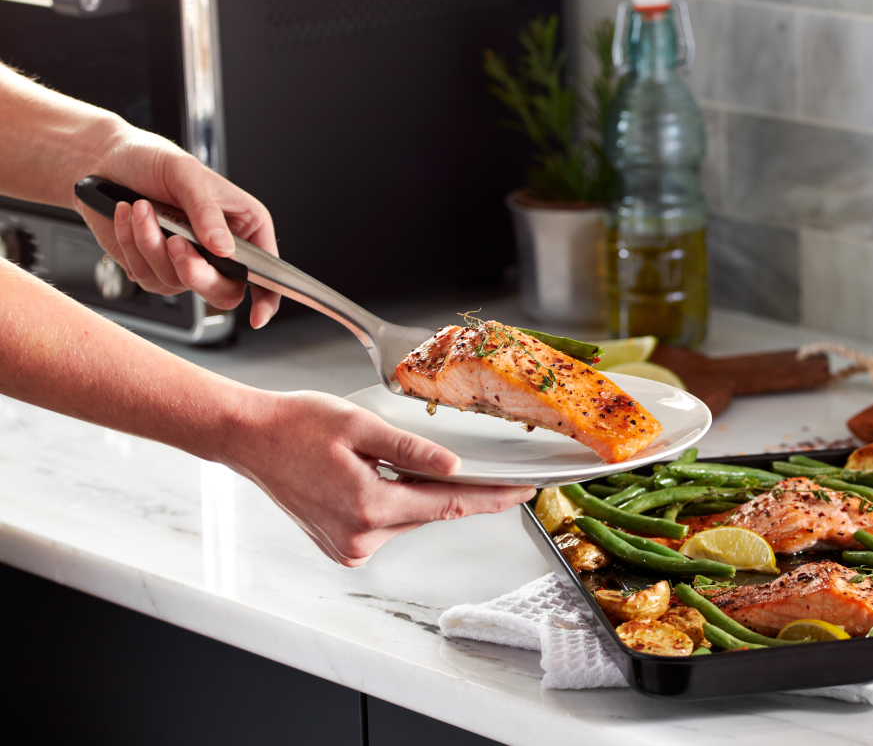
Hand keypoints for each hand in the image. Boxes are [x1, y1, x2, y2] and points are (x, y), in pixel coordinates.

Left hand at [73, 126, 281, 328]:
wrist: (105, 161)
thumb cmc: (152, 159)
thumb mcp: (186, 173)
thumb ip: (207, 212)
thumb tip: (224, 249)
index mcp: (243, 225)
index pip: (265, 270)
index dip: (266, 296)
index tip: (257, 314)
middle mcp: (218, 249)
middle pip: (223, 290)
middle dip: (196, 272)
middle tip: (177, 244)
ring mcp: (185, 263)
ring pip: (178, 282)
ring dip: (152, 245)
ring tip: (141, 208)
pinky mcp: (153, 268)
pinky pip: (146, 275)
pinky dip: (132, 244)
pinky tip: (128, 216)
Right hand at [223, 390, 535, 566]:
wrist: (248, 438)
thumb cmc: (295, 424)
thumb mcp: (360, 425)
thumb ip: (410, 450)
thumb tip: (452, 467)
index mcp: (368, 506)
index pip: (449, 505)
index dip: (492, 498)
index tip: (523, 492)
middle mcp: (359, 536)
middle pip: (430, 512)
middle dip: (453, 489)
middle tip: (475, 464)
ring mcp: (348, 547)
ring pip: (407, 518)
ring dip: (415, 493)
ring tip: (386, 457)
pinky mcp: (340, 546)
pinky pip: (385, 523)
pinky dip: (392, 502)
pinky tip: (375, 476)